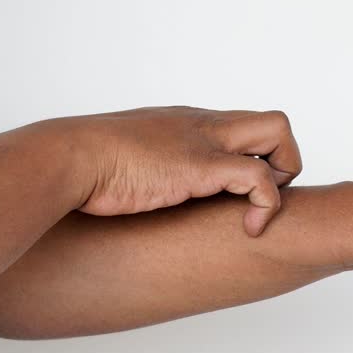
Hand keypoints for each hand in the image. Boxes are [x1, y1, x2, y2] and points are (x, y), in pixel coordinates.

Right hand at [56, 106, 302, 236]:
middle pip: (273, 123)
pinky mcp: (203, 166)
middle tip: (258, 200)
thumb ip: (141, 170)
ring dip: (283, 176)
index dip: (253, 159)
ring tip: (257, 213)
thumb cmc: (84, 166)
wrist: (69, 159)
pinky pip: (261, 178)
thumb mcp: (124, 161)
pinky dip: (267, 206)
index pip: (241, 127)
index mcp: (185, 125)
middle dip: (283, 162)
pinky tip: (249, 229)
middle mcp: (203, 126)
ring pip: (280, 133)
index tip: (238, 195)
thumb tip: (133, 194)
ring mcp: (205, 142)